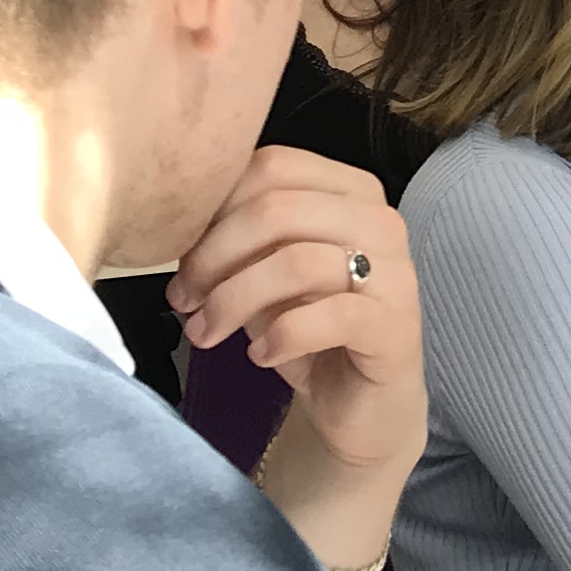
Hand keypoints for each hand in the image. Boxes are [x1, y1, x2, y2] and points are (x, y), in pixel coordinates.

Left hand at [172, 146, 424, 474]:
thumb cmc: (309, 331)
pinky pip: (325, 317)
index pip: (273, 166)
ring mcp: (394, 272)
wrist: (363, 404)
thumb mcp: (266, 273)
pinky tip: (260, 356)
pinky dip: (279, 337)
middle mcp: (380, 221)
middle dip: (213, 256)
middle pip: (278, 209)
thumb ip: (238, 238)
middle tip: (183, 297)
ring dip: (234, 300)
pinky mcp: (395, 325)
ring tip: (207, 332)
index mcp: (350, 191)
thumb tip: (175, 222)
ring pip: (297, 261)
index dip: (213, 208)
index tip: (180, 254)